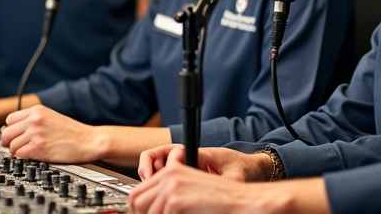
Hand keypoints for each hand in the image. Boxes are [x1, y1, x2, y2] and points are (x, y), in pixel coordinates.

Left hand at [1, 106, 104, 162]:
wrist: (89, 140)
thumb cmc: (73, 132)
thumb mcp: (51, 118)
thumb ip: (31, 121)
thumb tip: (8, 130)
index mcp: (38, 110)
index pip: (10, 119)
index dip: (11, 130)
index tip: (15, 136)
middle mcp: (35, 120)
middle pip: (6, 133)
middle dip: (8, 143)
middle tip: (16, 148)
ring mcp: (36, 134)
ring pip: (11, 146)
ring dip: (17, 152)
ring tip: (28, 152)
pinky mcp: (39, 148)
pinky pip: (19, 155)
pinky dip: (22, 158)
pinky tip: (32, 156)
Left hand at [128, 148, 286, 213]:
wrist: (243, 200)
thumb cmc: (223, 198)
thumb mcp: (192, 191)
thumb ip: (171, 195)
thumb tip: (151, 209)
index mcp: (173, 170)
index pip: (139, 191)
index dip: (138, 209)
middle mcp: (170, 175)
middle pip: (137, 201)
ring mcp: (172, 187)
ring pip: (147, 212)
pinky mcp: (177, 201)